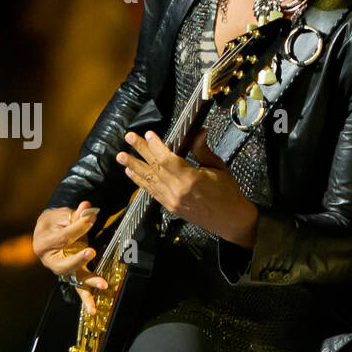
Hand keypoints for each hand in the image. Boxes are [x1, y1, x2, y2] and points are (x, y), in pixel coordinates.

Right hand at [33, 199, 106, 315]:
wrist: (48, 230)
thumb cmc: (55, 222)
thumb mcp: (61, 215)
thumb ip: (75, 214)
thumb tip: (87, 207)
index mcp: (43, 243)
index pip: (63, 237)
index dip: (78, 227)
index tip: (92, 218)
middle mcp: (49, 260)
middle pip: (62, 264)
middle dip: (77, 259)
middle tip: (91, 252)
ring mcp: (60, 269)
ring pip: (72, 278)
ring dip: (88, 283)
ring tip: (103, 284)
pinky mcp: (71, 275)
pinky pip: (78, 288)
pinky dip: (86, 299)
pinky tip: (93, 311)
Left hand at [116, 129, 258, 246]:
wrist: (230, 220)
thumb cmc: (228, 192)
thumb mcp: (218, 167)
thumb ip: (203, 150)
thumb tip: (197, 132)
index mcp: (192, 180)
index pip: (167, 159)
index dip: (156, 146)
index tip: (149, 134)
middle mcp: (178, 191)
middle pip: (155, 167)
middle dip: (140, 151)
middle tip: (128, 138)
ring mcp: (172, 201)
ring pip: (149, 180)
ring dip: (134, 167)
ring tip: (121, 157)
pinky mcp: (170, 207)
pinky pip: (151, 192)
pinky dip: (140, 182)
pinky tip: (132, 173)